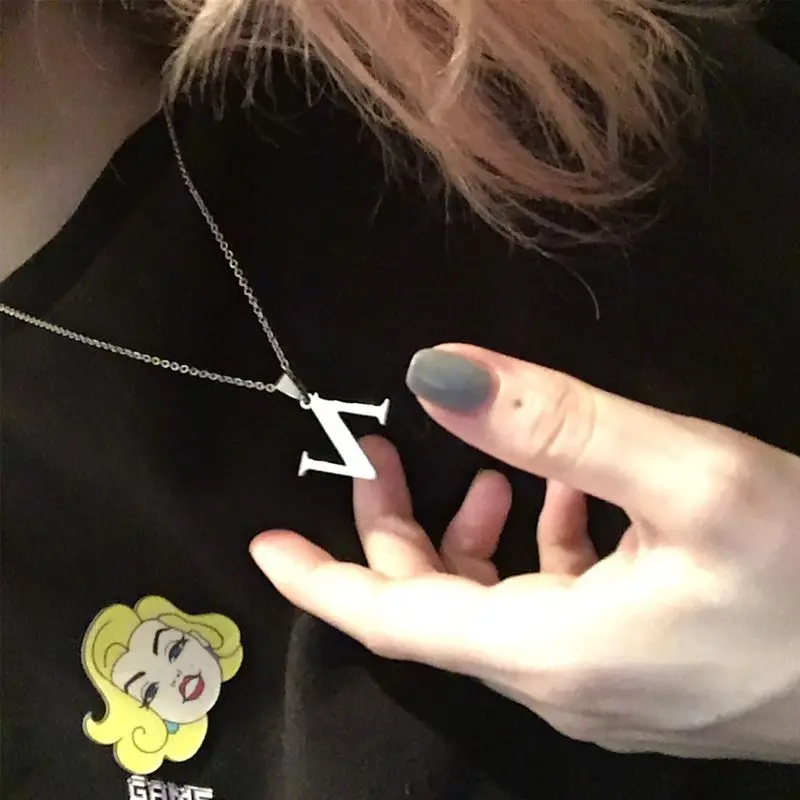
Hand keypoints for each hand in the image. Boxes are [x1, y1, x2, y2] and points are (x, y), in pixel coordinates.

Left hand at [250, 344, 799, 761]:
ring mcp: (600, 685)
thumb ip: (557, 423)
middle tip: (383, 452)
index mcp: (549, 650)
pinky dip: (541, 548)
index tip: (267, 542)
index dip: (321, 580)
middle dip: (396, 528)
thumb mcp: (688, 480)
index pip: (394, 621)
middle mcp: (560, 682)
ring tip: (492, 467)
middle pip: (437, 608)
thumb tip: (438, 374)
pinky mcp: (638, 669)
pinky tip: (572, 498)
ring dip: (473, 534)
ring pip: (495, 608)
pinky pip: (556, 610)